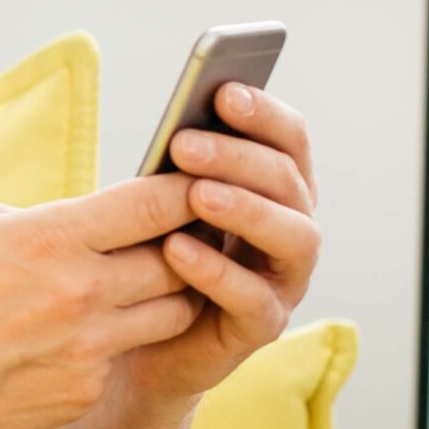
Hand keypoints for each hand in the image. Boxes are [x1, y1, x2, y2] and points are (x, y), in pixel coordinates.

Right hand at [0, 176, 206, 428]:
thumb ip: (39, 216)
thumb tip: (87, 219)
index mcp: (49, 239)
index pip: (154, 206)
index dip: (187, 192)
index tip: (197, 185)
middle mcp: (79, 294)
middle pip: (181, 262)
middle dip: (186, 245)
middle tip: (180, 235)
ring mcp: (87, 351)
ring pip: (171, 314)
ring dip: (165, 295)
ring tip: (140, 283)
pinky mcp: (83, 395)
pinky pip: (123, 358)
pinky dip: (113, 342)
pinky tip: (74, 337)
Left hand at [115, 82, 321, 404]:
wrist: (135, 337)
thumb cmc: (150, 250)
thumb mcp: (161, 199)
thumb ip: (179, 168)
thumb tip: (176, 129)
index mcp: (276, 187)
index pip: (289, 139)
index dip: (263, 113)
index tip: (223, 90)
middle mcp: (293, 227)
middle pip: (289, 182)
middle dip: (239, 157)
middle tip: (184, 144)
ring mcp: (284, 279)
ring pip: (293, 237)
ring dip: (246, 209)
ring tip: (196, 194)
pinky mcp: (262, 326)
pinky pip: (254, 299)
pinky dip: (218, 271)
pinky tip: (176, 250)